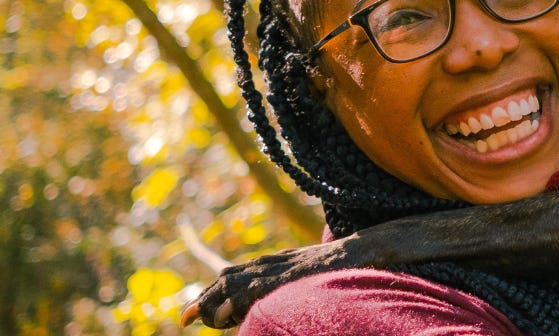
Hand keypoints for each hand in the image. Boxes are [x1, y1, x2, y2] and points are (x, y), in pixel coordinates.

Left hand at [179, 239, 353, 328]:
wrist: (362, 249)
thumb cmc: (342, 266)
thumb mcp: (309, 276)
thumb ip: (290, 285)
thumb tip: (275, 305)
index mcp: (274, 262)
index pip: (233, 274)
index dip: (211, 292)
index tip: (194, 311)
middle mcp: (271, 262)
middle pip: (226, 277)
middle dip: (203, 298)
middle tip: (185, 318)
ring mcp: (278, 268)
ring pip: (233, 281)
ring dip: (212, 300)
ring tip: (198, 318)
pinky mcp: (286, 276)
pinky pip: (253, 289)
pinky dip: (233, 301)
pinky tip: (223, 316)